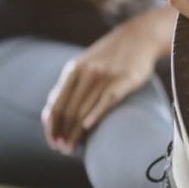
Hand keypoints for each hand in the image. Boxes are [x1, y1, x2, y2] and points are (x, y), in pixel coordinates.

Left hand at [40, 9, 170, 154]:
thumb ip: (67, 87)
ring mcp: (105, 76)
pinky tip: (88, 127)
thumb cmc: (111, 56)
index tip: (52, 142)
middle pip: (69, 109)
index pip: (56, 104)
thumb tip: (48, 114)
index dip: (52, 126)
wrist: (140, 36)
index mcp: (73, 70)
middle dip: (63, 133)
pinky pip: (107, 99)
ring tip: (72, 148)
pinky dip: (96, 113)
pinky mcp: (124, 80)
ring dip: (76, 132)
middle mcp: (87, 73)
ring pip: (84, 109)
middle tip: (63, 150)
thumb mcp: (84, 66)